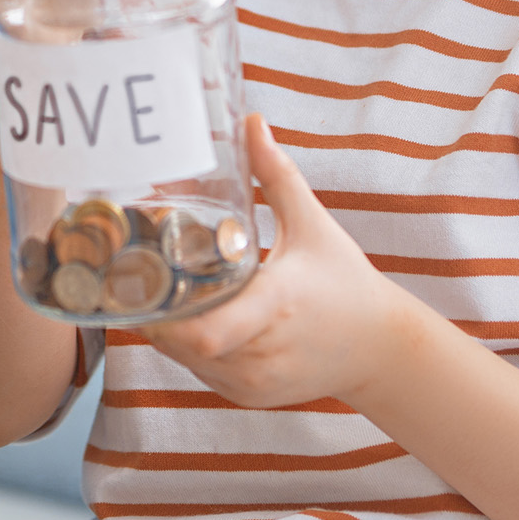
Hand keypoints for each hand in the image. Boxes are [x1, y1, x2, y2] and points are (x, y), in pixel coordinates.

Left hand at [143, 116, 418, 408]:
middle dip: (156, 311)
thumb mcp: (314, 224)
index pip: (205, 331)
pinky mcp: (251, 397)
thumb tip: (252, 122)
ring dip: (169, 332)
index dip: (163, 313)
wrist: (381, 347)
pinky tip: (190, 320)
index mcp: (276, 306)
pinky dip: (190, 350)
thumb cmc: (346, 281)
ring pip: (186, 361)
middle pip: (182, 343)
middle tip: (138, 275)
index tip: (142, 278)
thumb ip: (277, 175)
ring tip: (157, 293)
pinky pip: (201, 373)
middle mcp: (263, 353)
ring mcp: (255, 382)